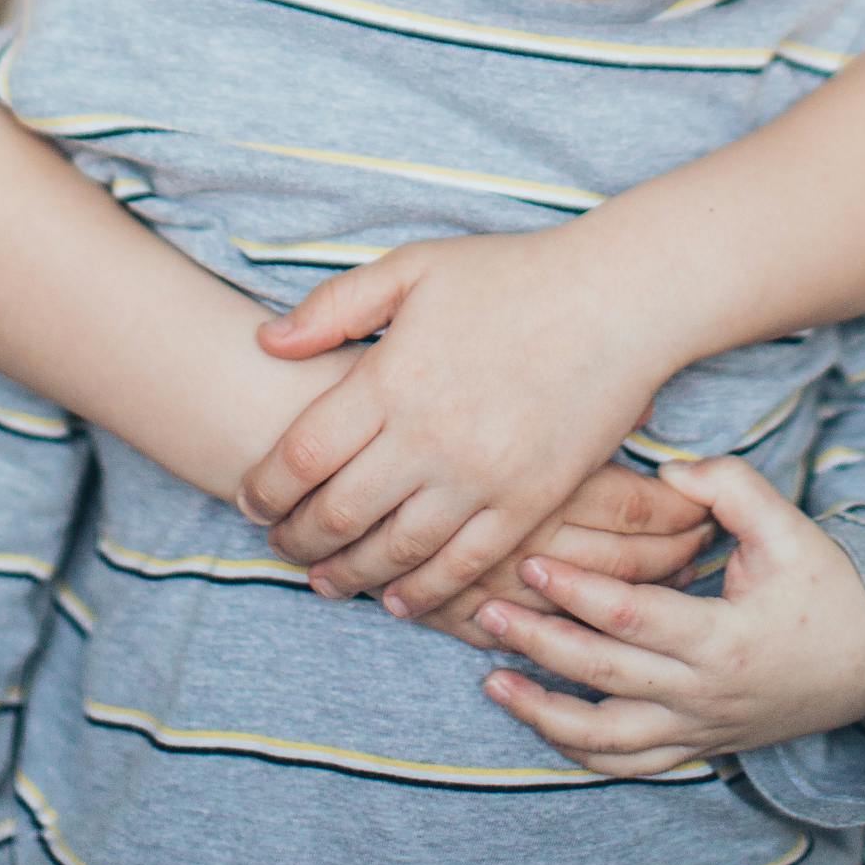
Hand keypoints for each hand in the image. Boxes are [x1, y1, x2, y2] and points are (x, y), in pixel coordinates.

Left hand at [239, 228, 678, 613]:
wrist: (616, 298)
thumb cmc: (513, 274)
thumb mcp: (415, 267)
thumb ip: (336, 306)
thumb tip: (267, 342)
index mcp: (393, 378)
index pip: (303, 455)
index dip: (265, 487)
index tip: (248, 499)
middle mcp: (429, 436)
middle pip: (338, 513)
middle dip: (295, 538)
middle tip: (277, 545)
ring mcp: (480, 476)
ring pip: (394, 551)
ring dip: (348, 573)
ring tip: (324, 579)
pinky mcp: (529, 502)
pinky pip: (464, 565)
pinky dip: (423, 591)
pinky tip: (398, 598)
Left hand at [473, 455, 864, 775]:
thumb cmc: (826, 588)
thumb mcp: (789, 527)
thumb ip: (729, 488)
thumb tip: (669, 472)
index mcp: (725, 641)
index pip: (633, 619)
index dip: (577, 593)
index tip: (530, 563)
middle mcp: (705, 695)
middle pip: (605, 678)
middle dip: (538, 646)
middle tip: (486, 611)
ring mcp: (699, 730)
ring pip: (606, 742)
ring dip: (543, 716)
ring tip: (491, 684)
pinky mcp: (697, 746)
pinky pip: (629, 764)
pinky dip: (578, 751)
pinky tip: (537, 723)